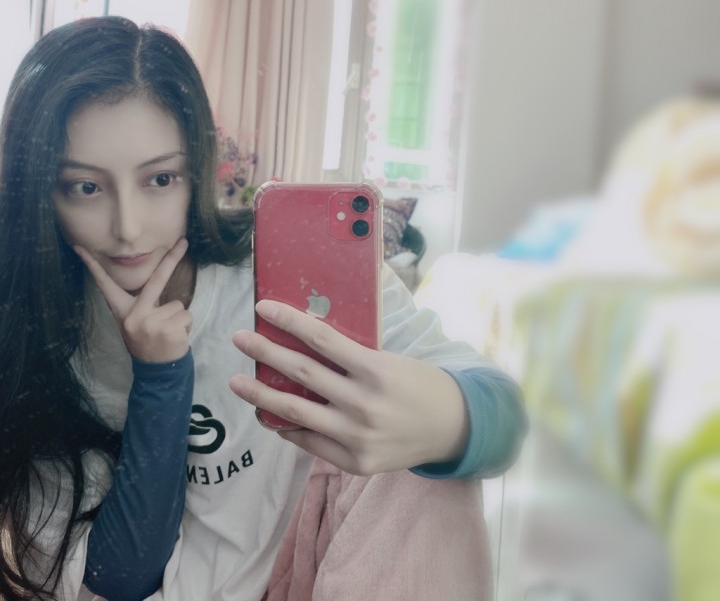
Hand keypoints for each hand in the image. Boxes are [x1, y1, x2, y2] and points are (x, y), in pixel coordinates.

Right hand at [74, 239, 192, 363]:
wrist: (156, 370)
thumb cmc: (149, 339)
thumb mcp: (137, 321)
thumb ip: (143, 303)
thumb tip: (154, 280)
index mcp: (123, 310)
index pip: (105, 285)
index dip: (92, 266)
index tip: (80, 247)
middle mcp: (134, 315)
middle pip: (156, 280)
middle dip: (171, 259)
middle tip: (184, 241)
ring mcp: (150, 323)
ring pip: (178, 304)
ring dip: (178, 317)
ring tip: (168, 330)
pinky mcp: (168, 330)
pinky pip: (187, 316)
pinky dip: (186, 325)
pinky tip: (175, 337)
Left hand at [229, 300, 468, 474]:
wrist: (452, 428)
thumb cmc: (419, 384)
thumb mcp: (391, 360)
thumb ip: (352, 358)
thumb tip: (305, 346)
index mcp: (376, 369)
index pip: (322, 338)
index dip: (289, 321)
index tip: (263, 308)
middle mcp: (364, 404)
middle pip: (302, 373)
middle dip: (264, 352)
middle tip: (239, 338)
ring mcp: (357, 437)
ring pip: (297, 412)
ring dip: (261, 395)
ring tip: (236, 382)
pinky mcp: (355, 462)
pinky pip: (310, 442)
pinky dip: (287, 427)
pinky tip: (270, 415)